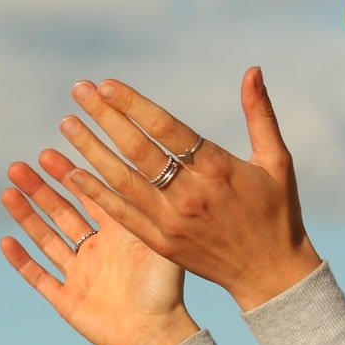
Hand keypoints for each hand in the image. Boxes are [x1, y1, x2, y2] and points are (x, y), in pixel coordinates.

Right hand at [0, 148, 199, 344]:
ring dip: (26, 216)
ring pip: (45, 239)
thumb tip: (142, 167)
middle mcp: (95, 250)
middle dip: (39, 190)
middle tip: (19, 167)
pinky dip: (22, 260)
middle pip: (60, 212)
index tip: (48, 152)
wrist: (158, 335)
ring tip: (8, 192)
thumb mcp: (159, 242)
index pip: (87, 195)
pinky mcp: (67, 300)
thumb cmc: (166, 290)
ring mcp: (79, 274)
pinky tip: (6, 241)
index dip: (67, 175)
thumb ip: (147, 209)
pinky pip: (39, 277)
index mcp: (116, 234)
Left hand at [57, 66, 320, 311]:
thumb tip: (252, 69)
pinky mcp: (161, 243)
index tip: (106, 84)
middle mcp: (190, 194)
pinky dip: (96, 194)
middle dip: (105, 117)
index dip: (133, 104)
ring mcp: (172, 221)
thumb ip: (259, 113)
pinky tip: (73, 174)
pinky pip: (121, 215)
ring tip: (67, 124)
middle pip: (137, 149)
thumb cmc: (277, 212)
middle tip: (78, 91)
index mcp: (217, 169)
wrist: (271, 274)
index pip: (166, 128)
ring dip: (91, 150)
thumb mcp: (276, 160)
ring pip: (122, 180)